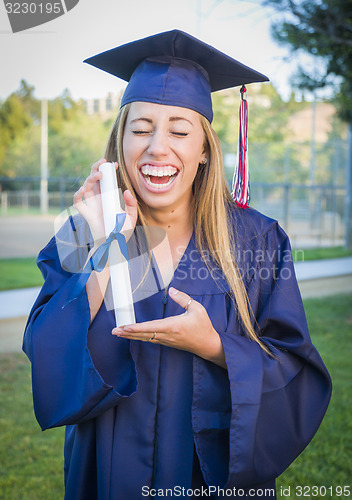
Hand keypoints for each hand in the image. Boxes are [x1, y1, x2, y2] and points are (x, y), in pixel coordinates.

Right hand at [73, 159, 137, 242]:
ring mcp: (91, 205)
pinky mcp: (86, 213)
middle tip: (104, 162)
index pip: (106, 179)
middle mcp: (98, 198)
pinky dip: (78, 194)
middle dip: (97, 168)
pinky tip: (84, 189)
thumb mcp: (131, 216)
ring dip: (91, 178)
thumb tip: (125, 191)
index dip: (107, 170)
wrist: (115, 245)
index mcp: (108, 197)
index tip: (114, 164)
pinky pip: (78, 202)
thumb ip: (131, 204)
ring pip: (86, 186)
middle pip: (94, 179)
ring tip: (100, 175)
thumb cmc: (122, 231)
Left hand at [112, 287, 226, 368]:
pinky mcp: (167, 342)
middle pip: (143, 334)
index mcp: (173, 326)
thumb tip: (171, 289)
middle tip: (114, 331)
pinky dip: (139, 337)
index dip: (137, 327)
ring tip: (118, 333)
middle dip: (128, 333)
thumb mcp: (196, 308)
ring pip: (145, 338)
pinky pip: (150, 339)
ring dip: (131, 336)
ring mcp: (166, 340)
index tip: (126, 327)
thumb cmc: (203, 326)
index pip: (151, 327)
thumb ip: (183, 298)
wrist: (208, 344)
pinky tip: (132, 335)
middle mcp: (167, 335)